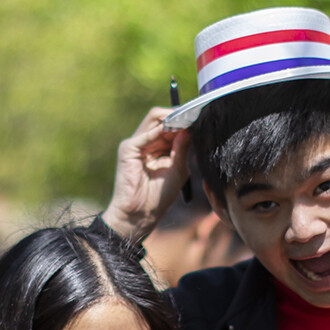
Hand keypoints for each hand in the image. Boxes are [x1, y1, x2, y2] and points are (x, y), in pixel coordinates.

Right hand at [104, 107, 190, 242]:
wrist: (142, 213)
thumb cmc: (160, 195)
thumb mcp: (178, 169)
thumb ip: (183, 148)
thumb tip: (189, 129)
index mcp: (157, 147)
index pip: (169, 125)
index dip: (183, 121)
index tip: (200, 118)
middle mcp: (146, 142)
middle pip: (161, 118)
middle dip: (178, 117)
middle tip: (194, 118)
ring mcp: (136, 144)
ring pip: (154, 119)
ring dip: (171, 120)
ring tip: (186, 122)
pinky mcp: (128, 149)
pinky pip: (147, 133)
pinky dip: (161, 130)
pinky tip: (174, 131)